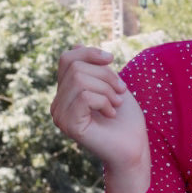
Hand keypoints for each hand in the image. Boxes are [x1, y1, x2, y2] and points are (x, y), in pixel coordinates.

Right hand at [51, 45, 150, 192]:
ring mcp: (60, 115)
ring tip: (115, 104)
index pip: (67, 58)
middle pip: (75, 67)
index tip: (111, 60)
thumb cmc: (125, 118)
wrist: (133, 148)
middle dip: (105, 75)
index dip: (90, 53)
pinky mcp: (69, 125)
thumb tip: (76, 44)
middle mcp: (57, 104)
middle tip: (120, 92)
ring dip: (107, 89)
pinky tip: (110, 113)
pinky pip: (84, 97)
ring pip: (79, 80)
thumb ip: (93, 67)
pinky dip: (104, 101)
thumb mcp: (110, 83)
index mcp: (65, 93)